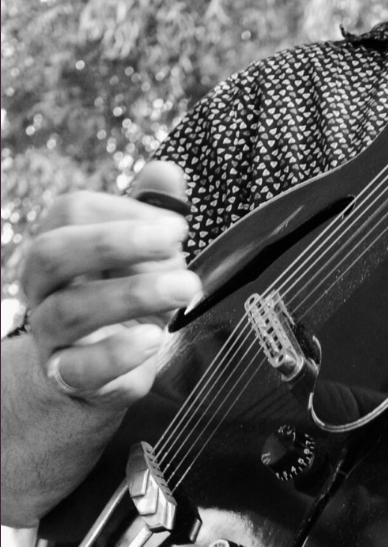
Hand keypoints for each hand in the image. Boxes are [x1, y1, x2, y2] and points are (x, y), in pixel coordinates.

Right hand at [23, 161, 201, 409]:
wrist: (95, 368)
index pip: (72, 211)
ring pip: (70, 310)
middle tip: (176, 240)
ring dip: (134, 294)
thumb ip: (152, 209)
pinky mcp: (68, 376)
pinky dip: (118, 353)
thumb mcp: (140, 250)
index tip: (176, 226)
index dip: (125, 211)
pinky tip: (154, 338)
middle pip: (52, 254)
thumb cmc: (121, 292)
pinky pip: (81, 367)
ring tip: (185, 288)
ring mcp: (49, 332)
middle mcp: (42, 285)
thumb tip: (167, 171)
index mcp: (57, 242)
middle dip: (114, 241)